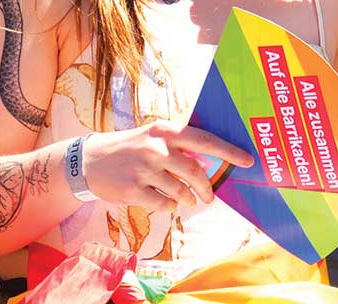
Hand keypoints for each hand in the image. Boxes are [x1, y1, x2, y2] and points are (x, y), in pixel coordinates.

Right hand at [82, 121, 253, 211]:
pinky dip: (167, 206)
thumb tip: (210, 161)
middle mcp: (156, 147)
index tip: (248, 160)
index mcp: (165, 130)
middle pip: (196, 172)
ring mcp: (144, 169)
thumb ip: (179, 146)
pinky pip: (164, 205)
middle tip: (209, 197)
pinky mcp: (133, 189)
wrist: (89, 160)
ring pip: (181, 192)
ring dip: (186, 199)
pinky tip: (159, 199)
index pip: (205, 140)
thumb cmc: (129, 147)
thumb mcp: (153, 136)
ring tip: (182, 197)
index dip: (229, 151)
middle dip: (207, 188)